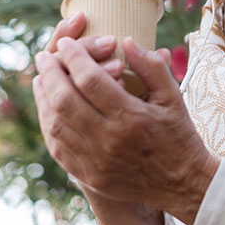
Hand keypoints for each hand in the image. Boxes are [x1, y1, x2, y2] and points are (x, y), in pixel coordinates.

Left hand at [33, 32, 218, 224]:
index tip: (66, 42)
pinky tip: (48, 109)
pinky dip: (48, 124)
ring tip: (41, 79)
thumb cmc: (179, 134)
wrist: (182, 183)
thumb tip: (127, 41)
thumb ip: (151, 67)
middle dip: (51, 73)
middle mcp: (109, 140)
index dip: (74, 57)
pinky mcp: (88, 176)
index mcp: (132, 117)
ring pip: (55, 123)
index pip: (90, 79)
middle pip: (65, 99)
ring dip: (43, 98)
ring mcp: (95, 161)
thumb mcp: (173, 96)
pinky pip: (57, 147)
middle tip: (45, 57)